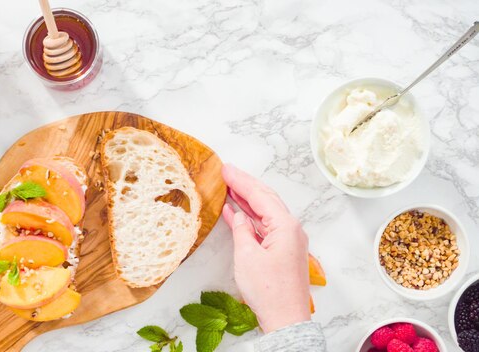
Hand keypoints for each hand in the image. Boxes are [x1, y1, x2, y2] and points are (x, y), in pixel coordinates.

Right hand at [221, 164, 310, 332]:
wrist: (286, 319)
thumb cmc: (270, 291)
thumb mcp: (247, 257)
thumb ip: (242, 231)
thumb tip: (237, 216)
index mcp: (285, 226)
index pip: (260, 195)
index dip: (240, 181)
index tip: (225, 169)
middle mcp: (291, 229)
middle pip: (266, 199)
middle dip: (245, 185)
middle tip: (227, 172)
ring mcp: (289, 239)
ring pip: (266, 211)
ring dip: (248, 199)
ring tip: (230, 187)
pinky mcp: (284, 250)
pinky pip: (266, 226)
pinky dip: (251, 218)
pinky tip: (236, 213)